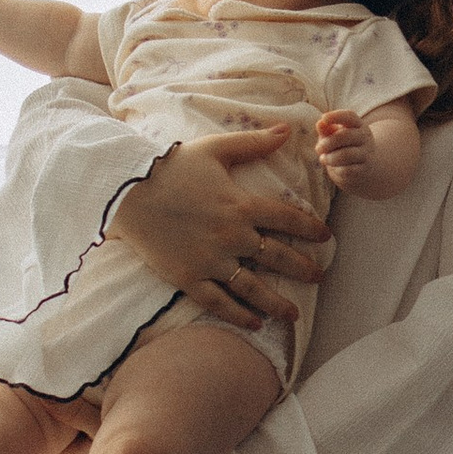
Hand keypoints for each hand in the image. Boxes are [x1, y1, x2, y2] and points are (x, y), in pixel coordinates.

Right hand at [108, 124, 331, 332]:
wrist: (127, 191)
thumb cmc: (171, 167)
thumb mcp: (214, 149)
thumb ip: (253, 144)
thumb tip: (287, 129)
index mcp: (242, 205)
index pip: (288, 219)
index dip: (310, 229)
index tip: (325, 238)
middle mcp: (232, 236)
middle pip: (278, 257)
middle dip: (303, 268)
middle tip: (319, 277)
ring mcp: (211, 260)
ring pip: (254, 288)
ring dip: (277, 303)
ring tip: (293, 314)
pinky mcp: (189, 278)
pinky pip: (219, 303)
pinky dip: (239, 316)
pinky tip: (254, 324)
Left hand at [313, 109, 374, 188]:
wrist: (363, 166)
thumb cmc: (343, 146)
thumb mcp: (334, 135)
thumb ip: (326, 130)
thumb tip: (320, 124)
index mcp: (358, 125)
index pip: (350, 116)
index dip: (336, 116)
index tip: (323, 118)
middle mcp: (365, 137)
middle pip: (346, 135)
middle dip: (328, 143)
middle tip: (318, 149)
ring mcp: (366, 154)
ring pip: (346, 155)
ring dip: (330, 158)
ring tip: (323, 159)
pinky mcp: (364, 169)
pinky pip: (348, 170)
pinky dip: (337, 169)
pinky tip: (334, 168)